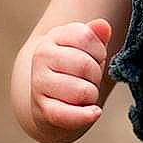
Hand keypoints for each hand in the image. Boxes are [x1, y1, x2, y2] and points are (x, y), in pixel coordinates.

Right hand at [30, 19, 112, 141]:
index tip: (94, 58)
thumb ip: (96, 36)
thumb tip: (103, 26)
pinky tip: (94, 112)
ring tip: (83, 94)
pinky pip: (68, 114)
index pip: (86, 36)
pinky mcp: (42, 109)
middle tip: (89, 80)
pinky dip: (85, 116)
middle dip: (96, 76)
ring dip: (91, 96)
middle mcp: (42, 56)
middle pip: (86, 65)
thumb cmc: (75, 69)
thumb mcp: (87, 49)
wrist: (49, 97)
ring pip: (83, 91)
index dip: (99, 51)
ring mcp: (39, 83)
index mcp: (55, 36)